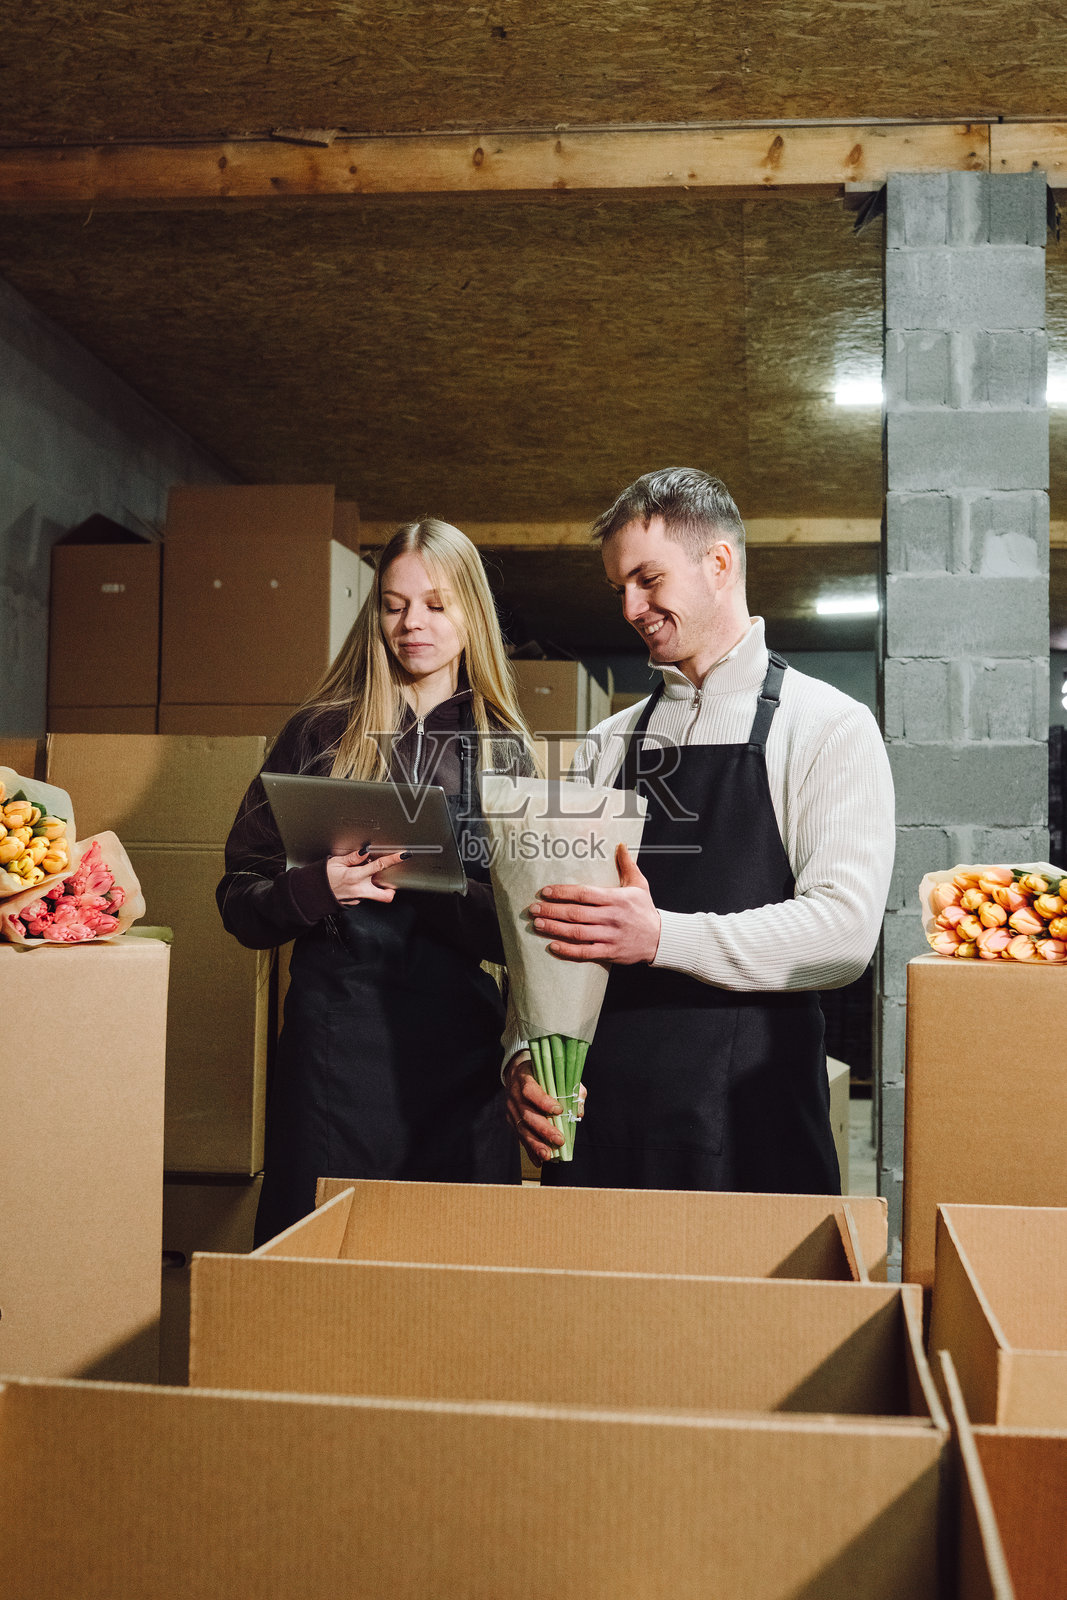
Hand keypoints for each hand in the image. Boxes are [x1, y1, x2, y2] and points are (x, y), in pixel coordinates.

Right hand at [326, 844, 407, 904]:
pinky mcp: (354, 903)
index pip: (379, 866)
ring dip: (373, 887)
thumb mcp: (335, 862)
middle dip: (390, 890)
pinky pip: (363, 896)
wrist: (311, 893)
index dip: (393, 860)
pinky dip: (362, 889)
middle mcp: (359, 890)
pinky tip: (353, 884)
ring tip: (363, 878)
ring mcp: (357, 899)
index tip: (403, 855)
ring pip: (373, 895)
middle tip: (389, 882)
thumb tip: (365, 851)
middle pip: (385, 895)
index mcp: (355, 876)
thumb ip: (353, 857)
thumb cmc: (321, 877)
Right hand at [504, 1050, 587, 1164]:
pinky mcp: (512, 1121)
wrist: (516, 1074)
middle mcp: (514, 1095)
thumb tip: (578, 1111)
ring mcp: (511, 1109)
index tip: (559, 1110)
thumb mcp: (555, 1074)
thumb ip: (569, 1089)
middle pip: (527, 1114)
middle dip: (544, 1129)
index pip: (531, 1090)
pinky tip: (539, 1161)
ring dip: (535, 1144)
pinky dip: (530, 1150)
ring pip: (522, 1129)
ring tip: (548, 1156)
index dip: (543, 1101)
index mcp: (524, 1078)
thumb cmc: (541, 1074)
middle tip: (559, 1140)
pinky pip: (520, 1137)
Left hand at [527, 843, 660, 963]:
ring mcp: (610, 936)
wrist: (661, 939)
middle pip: (576, 913)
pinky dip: (568, 950)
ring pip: (577, 932)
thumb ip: (627, 865)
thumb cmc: (645, 910)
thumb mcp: (640, 884)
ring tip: (537, 925)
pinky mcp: (610, 952)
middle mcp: (611, 917)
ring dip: (555, 928)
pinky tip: (553, 946)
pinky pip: (585, 952)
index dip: (563, 892)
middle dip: (552, 911)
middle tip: (533, 909)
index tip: (545, 891)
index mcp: (616, 898)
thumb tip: (620, 845)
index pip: (584, 893)